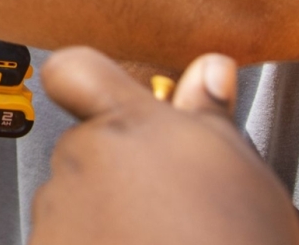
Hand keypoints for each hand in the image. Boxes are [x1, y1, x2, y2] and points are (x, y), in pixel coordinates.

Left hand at [29, 47, 298, 244]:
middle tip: (168, 196)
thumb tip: (208, 70)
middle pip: (85, 144)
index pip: (73, 70)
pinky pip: (65, 235)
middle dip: (118, 164)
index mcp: (126, 127)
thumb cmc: (232, 242)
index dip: (88, 81)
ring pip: (75, 195)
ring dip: (105, 210)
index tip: (111, 99)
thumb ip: (209, 113)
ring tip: (160, 235)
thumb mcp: (240, 169)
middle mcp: (80, 161)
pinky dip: (93, 242)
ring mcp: (58, 211)